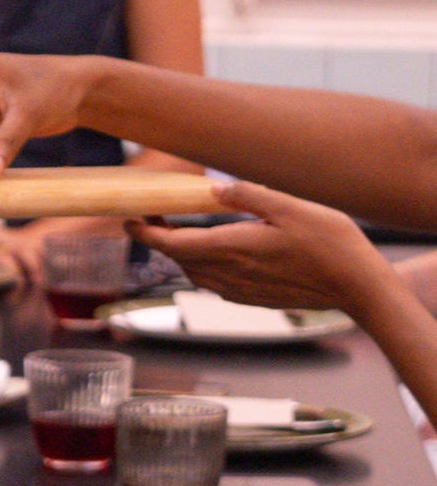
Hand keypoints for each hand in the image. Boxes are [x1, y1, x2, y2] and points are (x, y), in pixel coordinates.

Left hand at [125, 179, 382, 312]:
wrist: (357, 286)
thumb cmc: (329, 243)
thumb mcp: (290, 206)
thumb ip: (248, 195)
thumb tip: (214, 186)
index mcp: (233, 248)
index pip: (173, 245)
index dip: (145, 234)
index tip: (129, 220)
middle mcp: (230, 274)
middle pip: (179, 259)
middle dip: (161, 239)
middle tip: (153, 216)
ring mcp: (240, 291)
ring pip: (195, 273)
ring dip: (181, 254)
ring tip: (178, 231)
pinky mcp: (252, 299)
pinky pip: (215, 283)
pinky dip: (203, 266)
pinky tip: (215, 252)